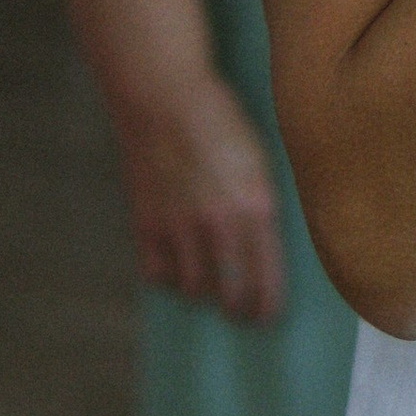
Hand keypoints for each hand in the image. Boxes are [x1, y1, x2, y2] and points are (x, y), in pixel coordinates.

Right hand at [112, 72, 285, 324]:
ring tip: (209, 289)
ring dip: (203, 294)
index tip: (268, 317)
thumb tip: (269, 242)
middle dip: (238, 309)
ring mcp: (178, 226)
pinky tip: (176, 270)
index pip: (265, 276)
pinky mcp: (146, 223)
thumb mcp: (261, 157)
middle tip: (240, 313)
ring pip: (192, 287)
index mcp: (255, 204)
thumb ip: (264, 202)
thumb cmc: (221, 119)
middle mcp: (217, 222)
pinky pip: (156, 273)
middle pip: (228, 292)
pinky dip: (167, 279)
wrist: (164, 98)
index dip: (267, 305)